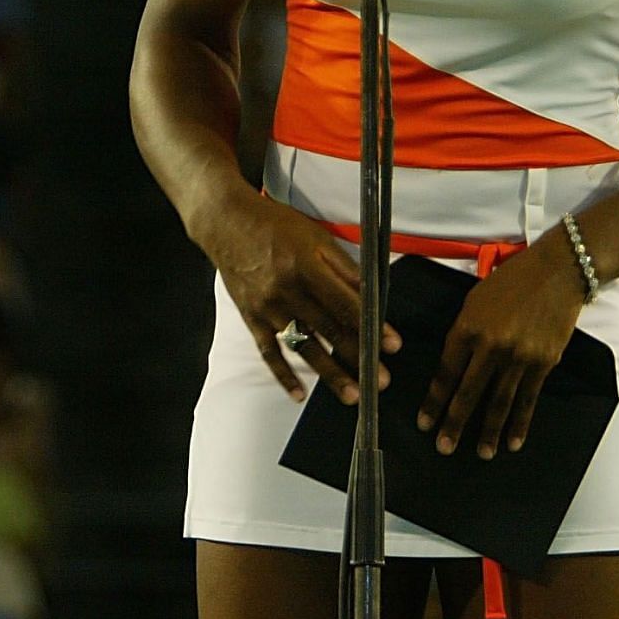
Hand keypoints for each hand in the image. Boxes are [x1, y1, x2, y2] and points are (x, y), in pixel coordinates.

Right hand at [193, 191, 400, 404]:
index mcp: (306, 266)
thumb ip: (344, 267)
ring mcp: (267, 307)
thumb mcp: (316, 236)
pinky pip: (268, 351)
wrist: (226, 223)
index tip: (392, 346)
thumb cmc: (276, 226)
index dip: (371, 326)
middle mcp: (286, 290)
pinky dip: (283, 375)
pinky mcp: (251, 317)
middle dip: (358, 357)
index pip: (345, 303)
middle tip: (381, 381)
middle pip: (328, 330)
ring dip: (329, 373)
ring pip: (303, 346)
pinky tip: (299, 394)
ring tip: (351, 395)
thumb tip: (371, 293)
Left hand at [417, 233, 585, 457]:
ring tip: (481, 453)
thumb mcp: (475, 301)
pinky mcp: (543, 363)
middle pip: (468, 393)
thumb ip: (462, 333)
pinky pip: (528, 399)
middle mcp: (491, 345)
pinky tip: (513, 441)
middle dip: (454, 423)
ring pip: (499, 402)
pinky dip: (520, 423)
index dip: (434, 401)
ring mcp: (519, 357)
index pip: (446, 373)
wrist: (556, 273)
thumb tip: (453, 367)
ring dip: (488, 431)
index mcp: (467, 327)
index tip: (424, 423)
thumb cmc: (511, 282)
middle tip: (443, 447)